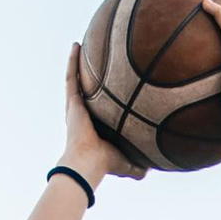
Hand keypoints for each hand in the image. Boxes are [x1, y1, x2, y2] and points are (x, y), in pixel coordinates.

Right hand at [60, 47, 142, 187]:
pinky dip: (73, 61)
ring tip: (79, 46)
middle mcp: (83, 114)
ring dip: (76, 63)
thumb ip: (137, 166)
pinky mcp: (73, 101)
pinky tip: (76, 46)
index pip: (96, 107)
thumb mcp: (127, 162)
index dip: (99, 96)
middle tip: (91, 59)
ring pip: (75, 79)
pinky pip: (72, 77)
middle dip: (86, 75)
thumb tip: (148, 173)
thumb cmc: (106, 164)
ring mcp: (76, 106)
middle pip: (84, 89)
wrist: (89, 162)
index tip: (106, 84)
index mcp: (93, 125)